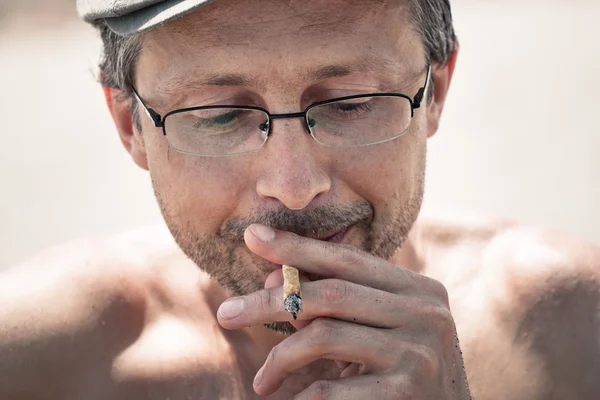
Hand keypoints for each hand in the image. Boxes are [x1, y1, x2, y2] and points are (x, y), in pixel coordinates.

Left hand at [217, 224, 470, 398]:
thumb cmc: (407, 373)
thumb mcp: (382, 330)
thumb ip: (340, 302)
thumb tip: (273, 278)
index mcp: (419, 290)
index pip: (348, 259)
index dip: (296, 247)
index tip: (251, 237)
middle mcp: (425, 314)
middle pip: (329, 293)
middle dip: (270, 302)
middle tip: (226, 313)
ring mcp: (419, 354)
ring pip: (324, 336)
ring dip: (279, 358)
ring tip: (262, 382)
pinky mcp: (406, 393)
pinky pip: (331, 390)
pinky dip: (301, 396)